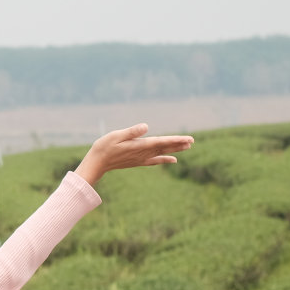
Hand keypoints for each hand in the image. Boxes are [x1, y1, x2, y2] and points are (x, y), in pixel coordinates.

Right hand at [75, 123, 194, 186]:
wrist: (96, 163)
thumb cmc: (103, 147)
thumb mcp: (115, 136)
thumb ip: (131, 132)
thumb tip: (145, 126)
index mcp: (139, 145)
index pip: (162, 142)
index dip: (176, 140)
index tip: (189, 139)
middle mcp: (143, 153)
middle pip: (165, 148)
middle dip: (179, 144)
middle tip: (192, 141)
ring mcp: (141, 158)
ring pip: (162, 153)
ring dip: (175, 150)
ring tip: (188, 147)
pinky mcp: (137, 161)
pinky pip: (155, 160)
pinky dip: (165, 159)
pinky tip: (173, 160)